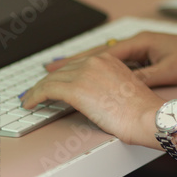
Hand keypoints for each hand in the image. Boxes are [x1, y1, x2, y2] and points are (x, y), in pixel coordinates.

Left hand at [21, 52, 161, 146]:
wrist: (147, 116)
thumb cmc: (142, 110)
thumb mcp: (124, 88)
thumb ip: (107, 84)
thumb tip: (92, 95)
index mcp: (109, 59)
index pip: (77, 64)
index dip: (61, 73)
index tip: (51, 80)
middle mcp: (96, 61)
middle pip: (62, 70)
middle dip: (47, 82)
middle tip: (36, 92)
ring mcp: (85, 73)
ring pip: (51, 79)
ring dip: (38, 90)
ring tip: (30, 99)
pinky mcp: (76, 89)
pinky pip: (47, 89)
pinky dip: (35, 96)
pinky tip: (30, 103)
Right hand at [45, 32, 176, 87]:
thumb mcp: (168, 72)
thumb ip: (143, 78)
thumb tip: (119, 85)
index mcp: (141, 42)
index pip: (102, 52)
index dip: (78, 61)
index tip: (57, 67)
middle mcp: (141, 42)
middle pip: (100, 52)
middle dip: (75, 61)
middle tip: (50, 68)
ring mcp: (145, 50)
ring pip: (108, 58)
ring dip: (88, 65)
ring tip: (64, 72)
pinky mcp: (151, 58)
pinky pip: (121, 64)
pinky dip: (104, 69)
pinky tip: (95, 77)